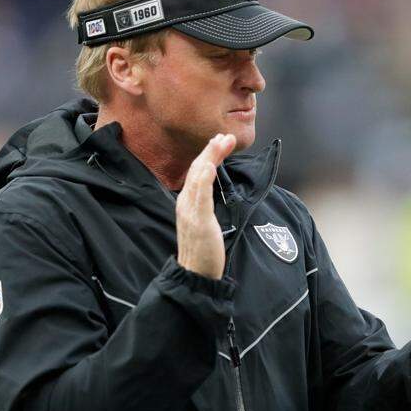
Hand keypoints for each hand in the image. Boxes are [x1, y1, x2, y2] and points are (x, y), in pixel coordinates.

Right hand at [176, 133, 235, 278]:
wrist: (195, 274)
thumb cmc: (203, 251)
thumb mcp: (204, 223)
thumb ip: (206, 206)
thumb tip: (213, 192)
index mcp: (187, 202)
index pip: (197, 172)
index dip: (209, 155)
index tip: (221, 141)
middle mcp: (185, 203)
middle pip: (197, 169)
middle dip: (211, 150)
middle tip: (226, 136)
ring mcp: (190, 211)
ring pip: (199, 177)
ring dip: (211, 157)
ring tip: (221, 142)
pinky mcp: (198, 221)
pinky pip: (200, 197)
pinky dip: (204, 180)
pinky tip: (210, 166)